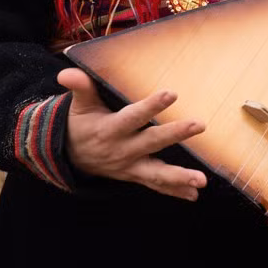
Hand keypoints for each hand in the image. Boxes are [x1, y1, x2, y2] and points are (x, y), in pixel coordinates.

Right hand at [56, 68, 206, 199]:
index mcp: (109, 129)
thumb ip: (80, 88)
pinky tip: (194, 194)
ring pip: (155, 173)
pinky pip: (155, 185)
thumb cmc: (80, 124)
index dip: (150, 106)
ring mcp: (129, 166)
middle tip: (199, 125)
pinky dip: (174, 191)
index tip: (172, 94)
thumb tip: (66, 73)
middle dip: (175, 134)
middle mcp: (121, 150)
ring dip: (179, 178)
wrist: (71, 157)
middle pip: (151, 142)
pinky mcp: (134, 176)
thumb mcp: (79, 106)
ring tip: (201, 180)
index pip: (132, 117)